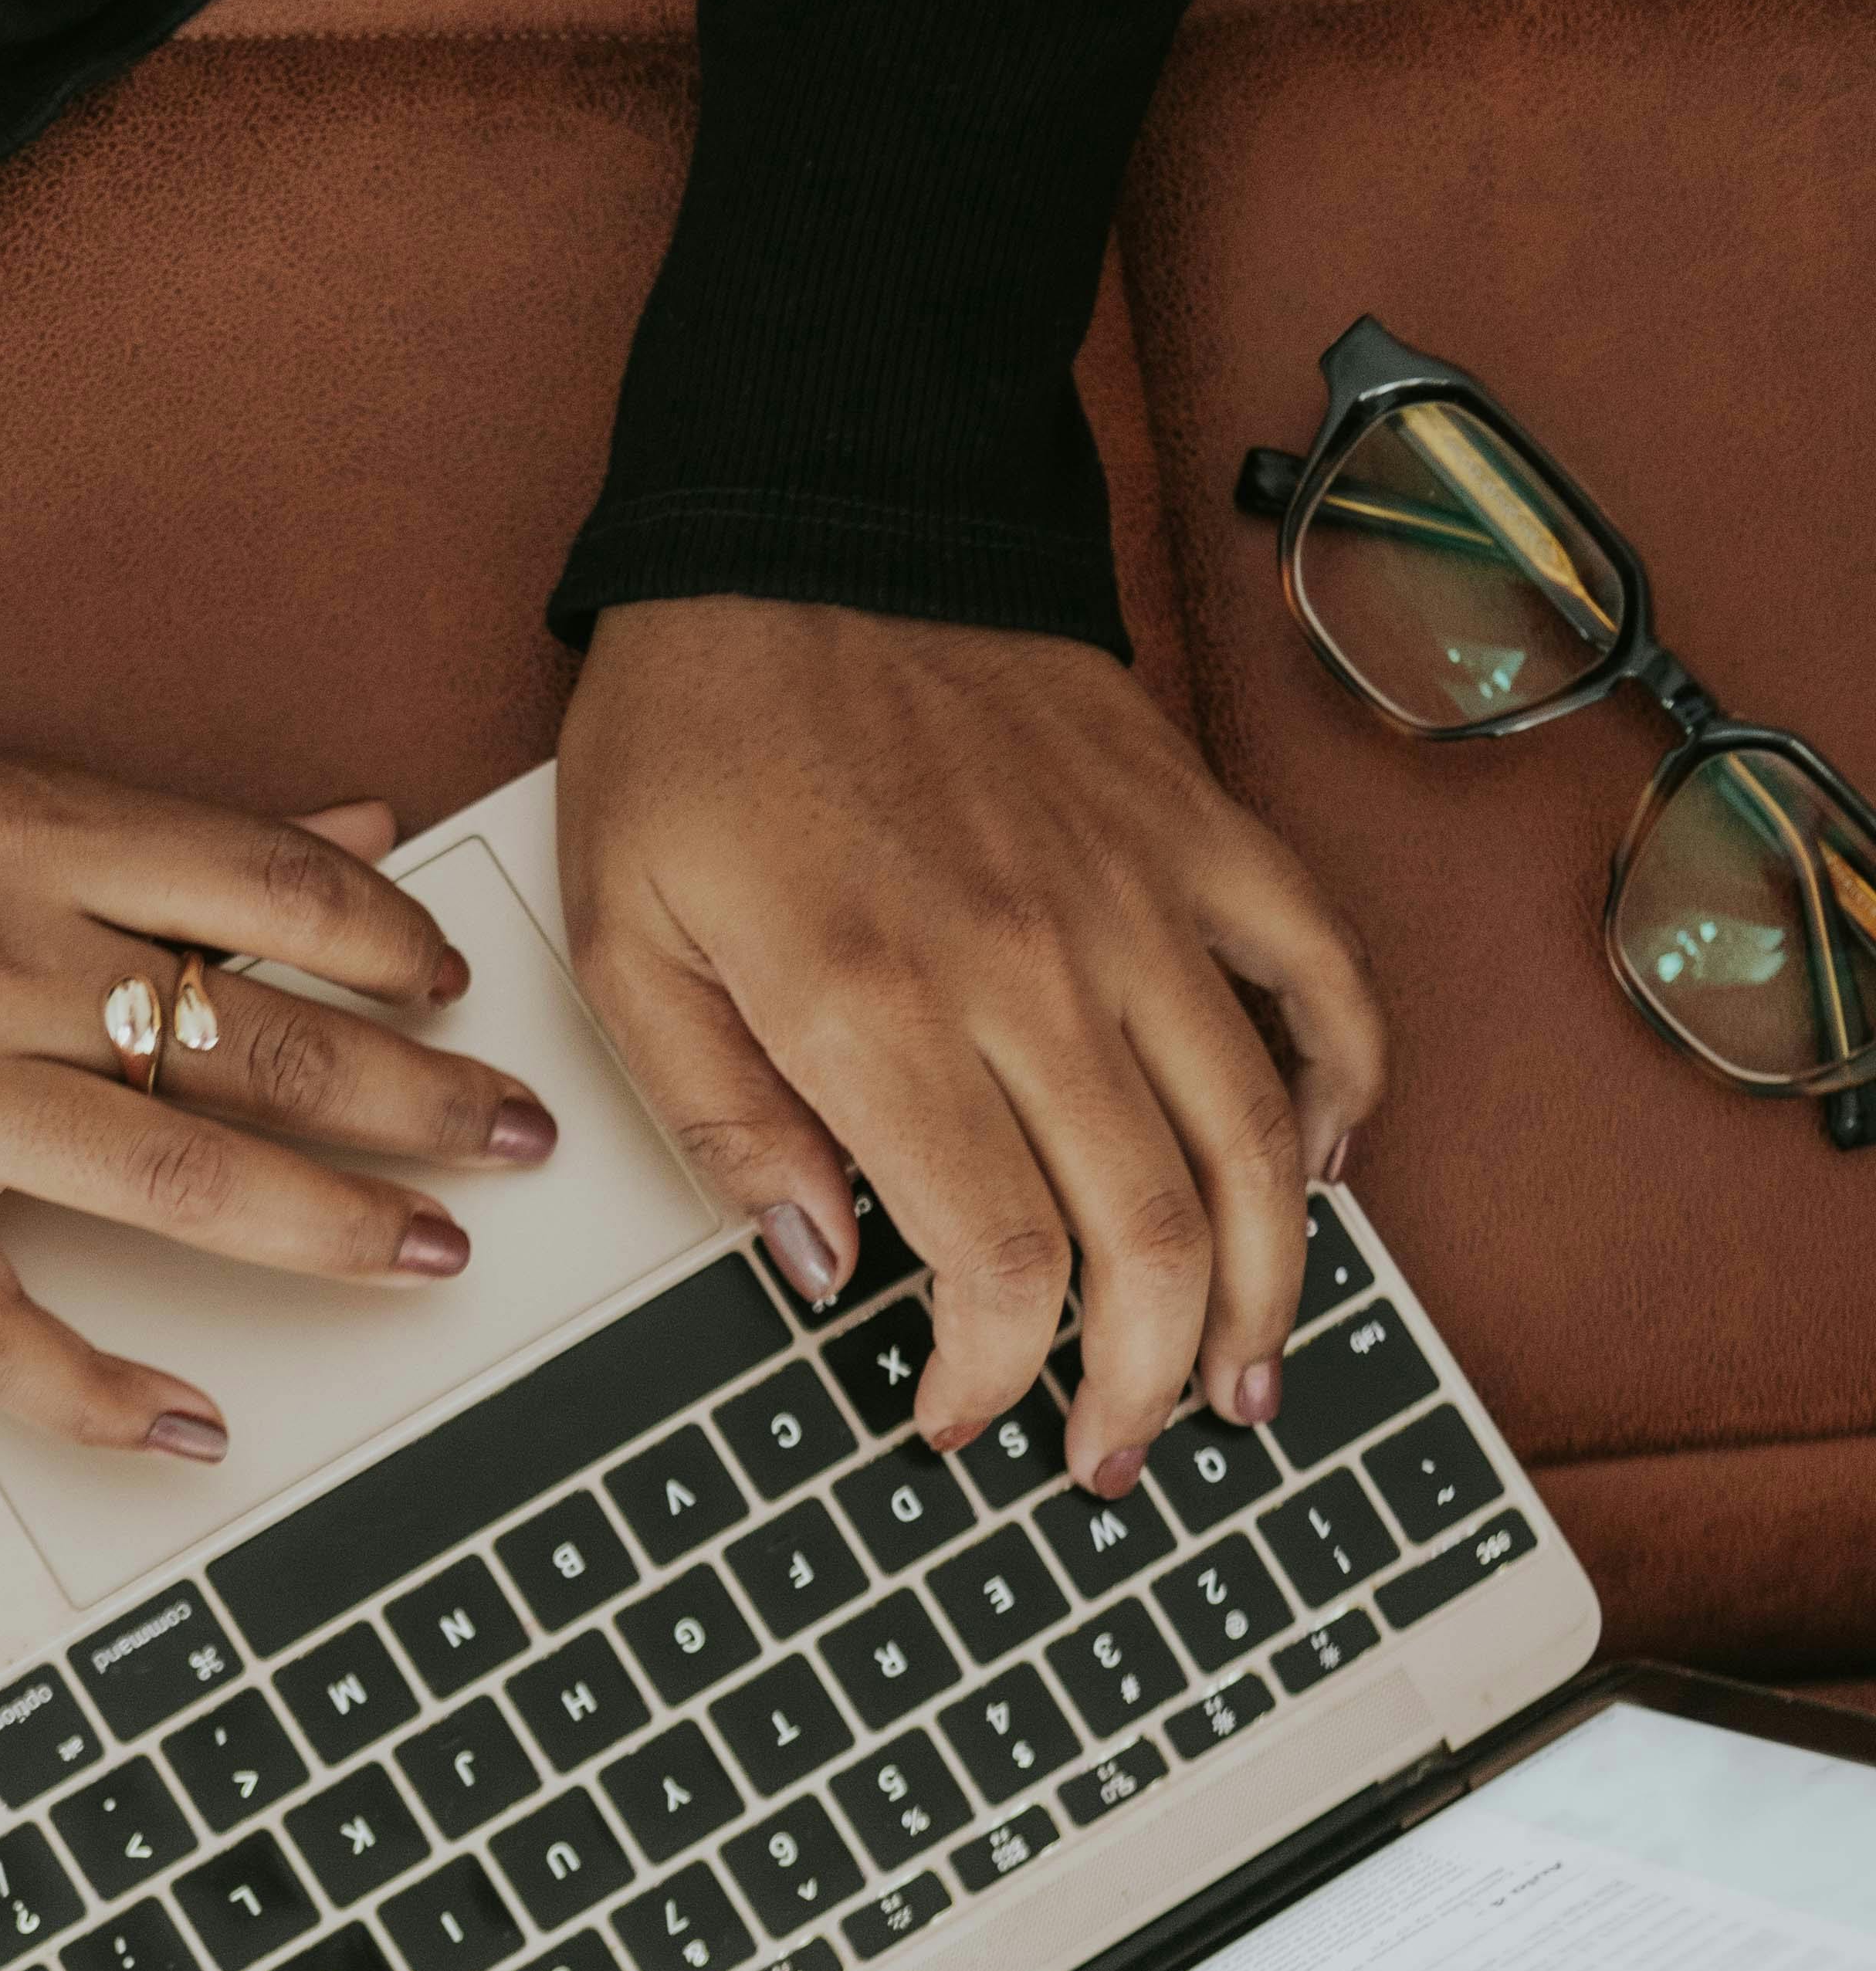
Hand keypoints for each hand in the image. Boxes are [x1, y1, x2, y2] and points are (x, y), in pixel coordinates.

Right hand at [0, 721, 555, 1458]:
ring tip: (436, 1248)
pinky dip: (105, 1395)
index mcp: (26, 836)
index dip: (386, 941)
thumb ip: (166, 827)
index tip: (454, 989)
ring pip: (171, 1179)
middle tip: (515, 1136)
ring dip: (327, 1226)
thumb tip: (360, 840)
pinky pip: (3, 1335)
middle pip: (252, 1043)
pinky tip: (199, 1425)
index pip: (262, 887)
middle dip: (413, 1098)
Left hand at [556, 598, 1384, 1494]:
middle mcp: (1035, 965)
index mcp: (883, 1007)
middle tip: (1112, 1451)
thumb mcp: (628, 940)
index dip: (992, 1376)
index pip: (998, 1258)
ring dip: (1263, 1287)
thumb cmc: (697, 725)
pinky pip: (1318, 978)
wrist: (801, 519)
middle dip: (1140, 1381)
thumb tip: (820, 1267)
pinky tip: (1318, 1174)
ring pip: (1259, 1140)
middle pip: (1149, 1233)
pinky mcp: (1196, 829)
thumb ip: (723, 1122)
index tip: (953, 1421)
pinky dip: (1342, 1089)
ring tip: (1237, 1382)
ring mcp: (1138, 896)